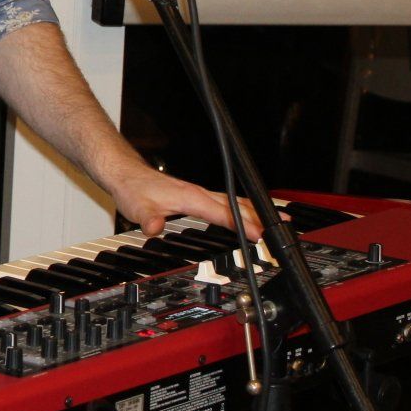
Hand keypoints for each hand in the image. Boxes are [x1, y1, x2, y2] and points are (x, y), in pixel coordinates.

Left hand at [103, 163, 264, 241]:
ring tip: (278, 218)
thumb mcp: (137, 208)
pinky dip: (243, 207)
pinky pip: (227, 201)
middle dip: (261, 216)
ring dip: (257, 210)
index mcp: (191, 197)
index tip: (260, 234)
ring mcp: (200, 194)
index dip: (243, 224)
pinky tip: (249, 212)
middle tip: (283, 225)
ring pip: (235, 201)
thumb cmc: (134, 189)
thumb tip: (154, 228)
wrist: (127, 175)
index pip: (223, 213)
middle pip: (237, 205)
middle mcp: (200, 193)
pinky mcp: (198, 196)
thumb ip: (147, 219)